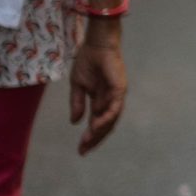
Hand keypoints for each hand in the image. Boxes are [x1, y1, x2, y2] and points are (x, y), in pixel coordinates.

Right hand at [70, 31, 127, 154]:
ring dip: (99, 132)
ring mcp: (117, 95)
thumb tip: (75, 122)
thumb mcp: (78, 86)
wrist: (95, 44)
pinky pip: (114, 108)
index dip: (90, 136)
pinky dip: (106, 119)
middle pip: (106, 125)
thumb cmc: (87, 61)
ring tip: (87, 142)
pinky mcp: (120, 89)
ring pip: (111, 120)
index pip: (97, 123)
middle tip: (83, 151)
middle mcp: (111, 100)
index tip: (80, 149)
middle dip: (94, 139)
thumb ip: (77, 103)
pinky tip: (96, 127)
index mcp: (101, 100)